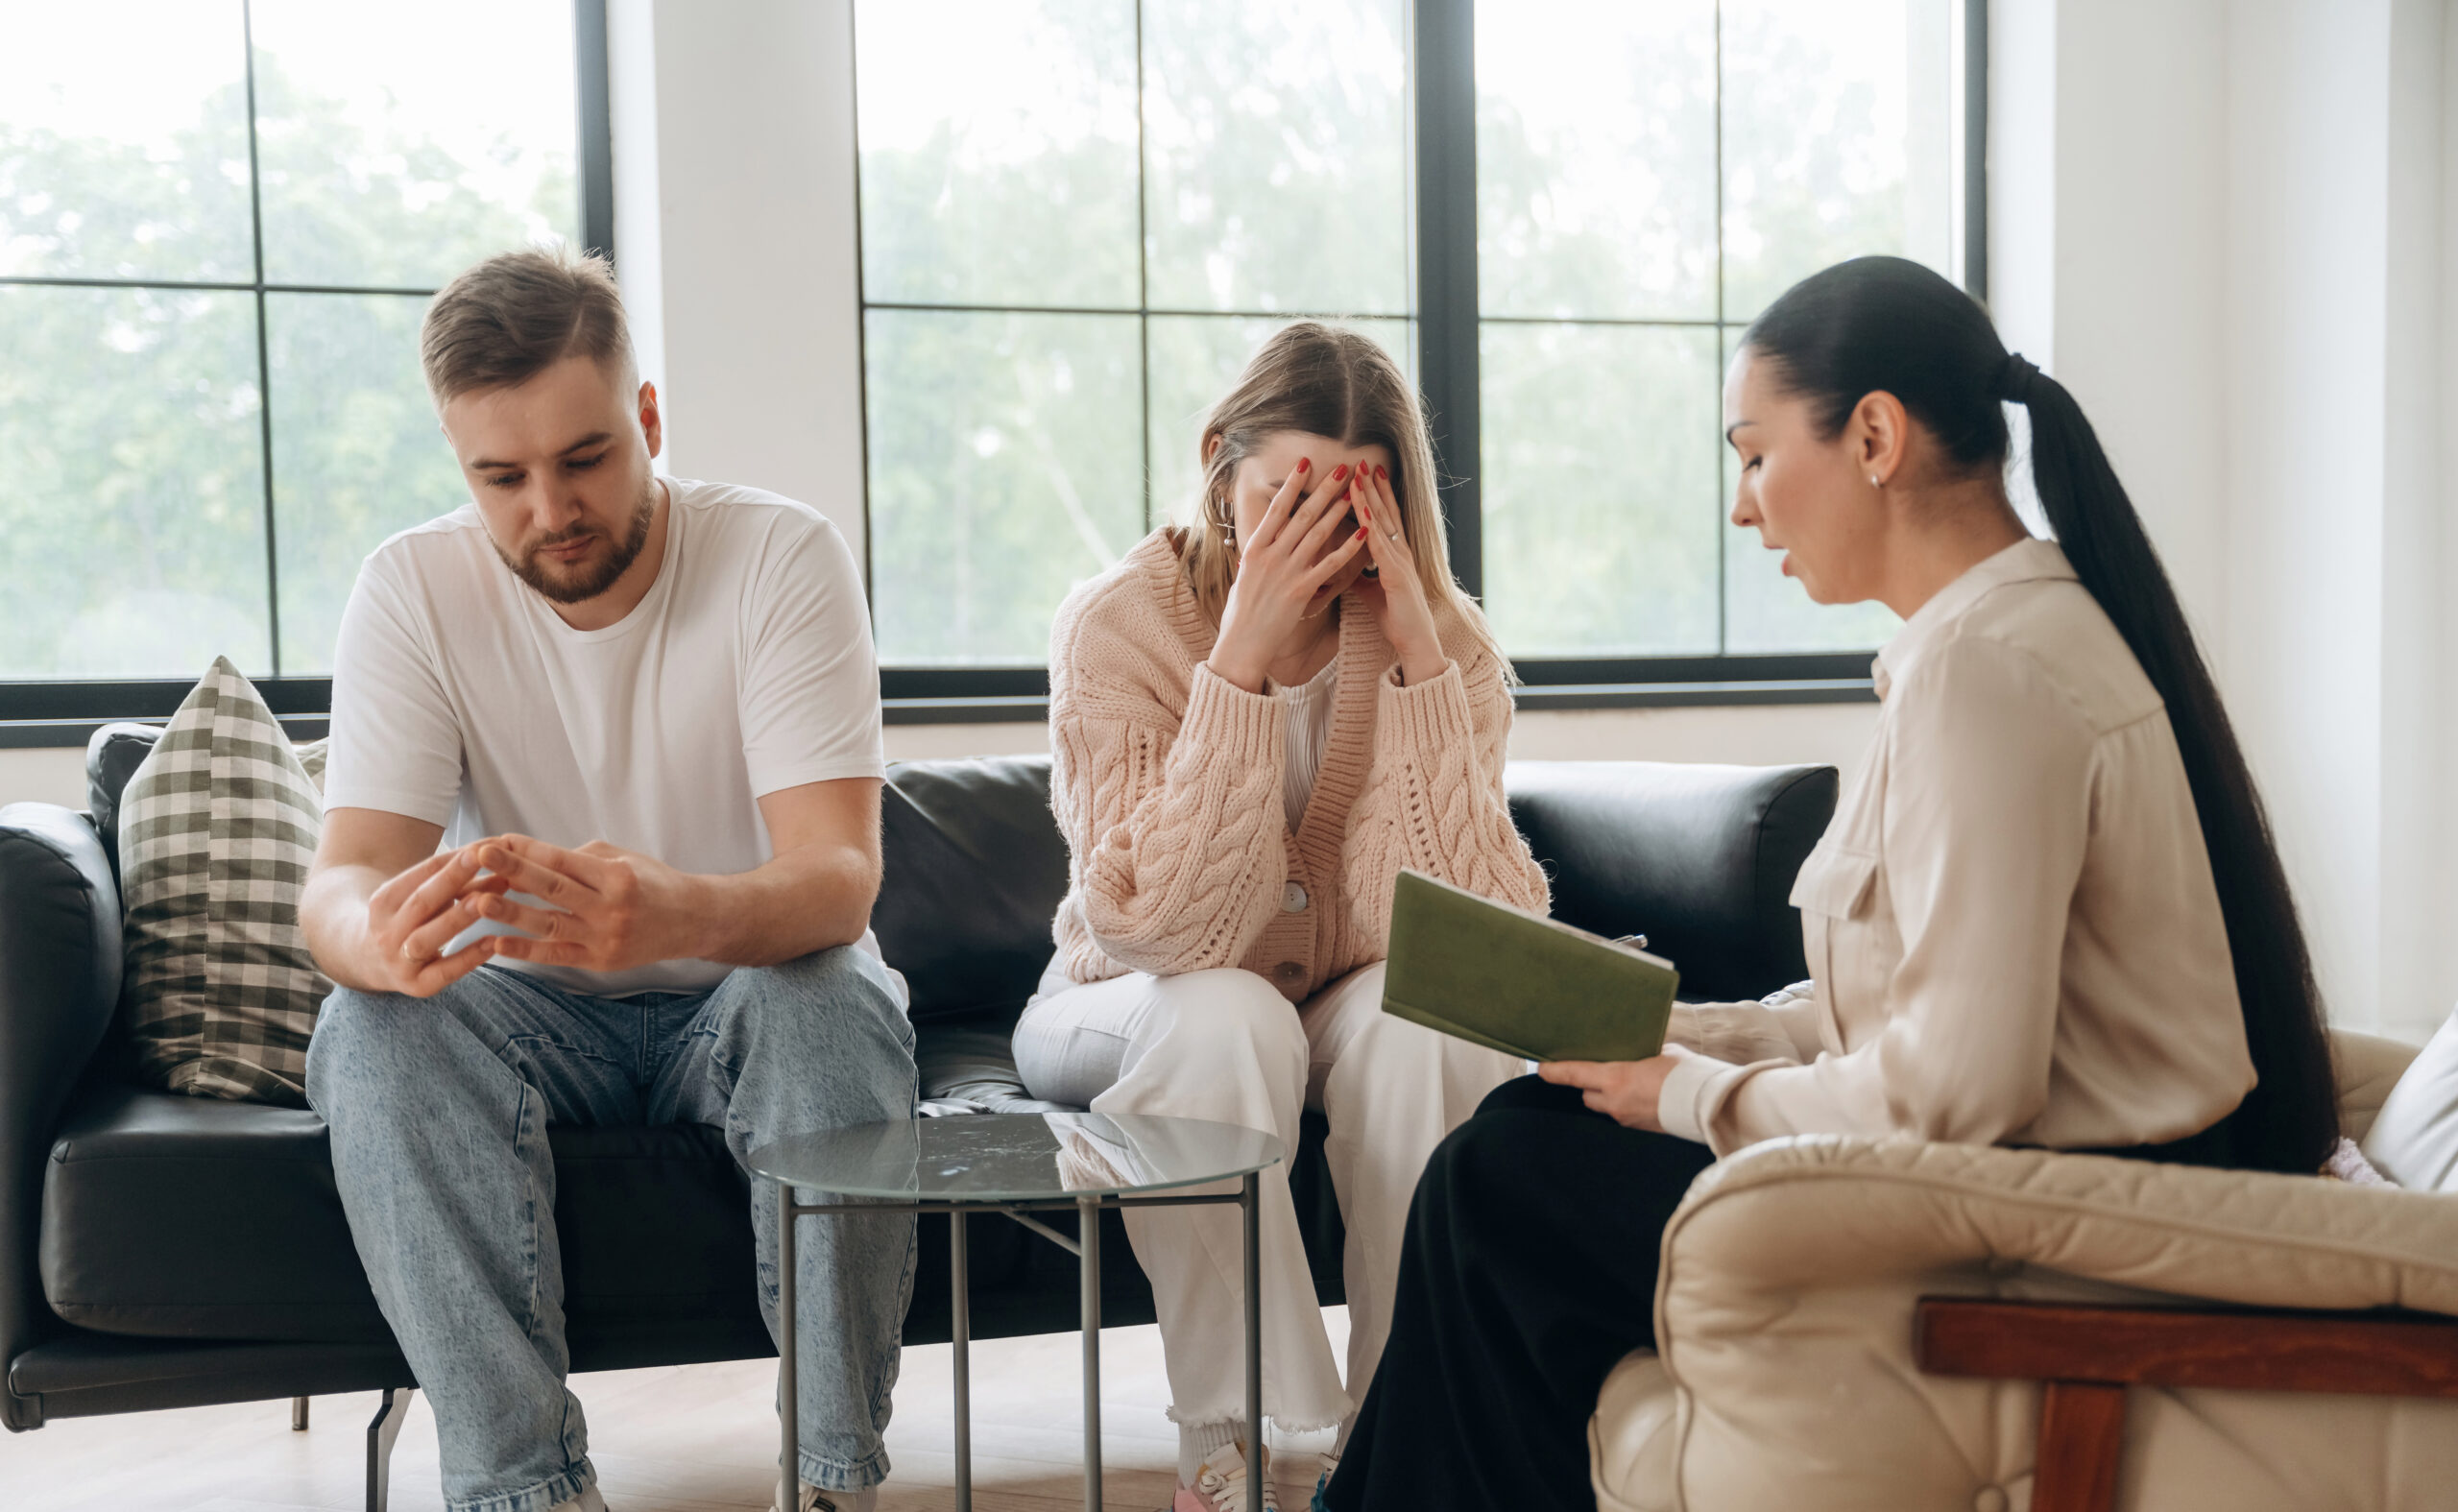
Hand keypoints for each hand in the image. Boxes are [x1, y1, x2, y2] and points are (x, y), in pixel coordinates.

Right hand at [362, 845, 510, 996]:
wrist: (367, 962)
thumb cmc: (407, 921)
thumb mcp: (419, 897)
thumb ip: (457, 883)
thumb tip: (502, 860)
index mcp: (385, 901)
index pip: (421, 874)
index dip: (453, 859)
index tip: (485, 845)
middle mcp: (387, 930)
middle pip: (421, 901)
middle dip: (452, 879)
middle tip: (486, 859)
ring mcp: (399, 961)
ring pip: (427, 937)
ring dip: (457, 918)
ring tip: (486, 900)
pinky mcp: (417, 986)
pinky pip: (445, 971)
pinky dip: (469, 957)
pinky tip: (493, 943)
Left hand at [466, 834, 707, 973]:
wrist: (692, 922)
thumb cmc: (654, 883)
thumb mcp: (624, 859)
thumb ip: (581, 860)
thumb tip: (535, 857)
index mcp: (617, 876)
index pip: (563, 860)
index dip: (528, 850)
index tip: (497, 841)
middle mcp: (611, 907)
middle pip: (554, 888)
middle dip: (514, 871)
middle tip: (479, 858)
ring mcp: (605, 938)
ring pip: (550, 924)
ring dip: (512, 913)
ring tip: (479, 902)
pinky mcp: (600, 961)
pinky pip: (557, 955)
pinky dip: (527, 950)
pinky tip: (497, 943)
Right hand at [1206, 456, 1369, 692]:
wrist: (1242, 643)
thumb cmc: (1240, 614)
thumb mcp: (1244, 577)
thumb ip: (1257, 558)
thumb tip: (1259, 545)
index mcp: (1255, 548)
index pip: (1277, 508)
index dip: (1292, 484)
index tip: (1306, 464)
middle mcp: (1270, 555)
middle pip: (1302, 515)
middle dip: (1324, 489)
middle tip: (1342, 469)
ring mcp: (1286, 571)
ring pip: (1317, 534)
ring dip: (1338, 511)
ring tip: (1354, 493)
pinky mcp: (1301, 590)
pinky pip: (1329, 564)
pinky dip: (1347, 548)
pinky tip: (1362, 533)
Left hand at [1348, 463, 1447, 684]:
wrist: (1416, 643)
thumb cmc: (1398, 620)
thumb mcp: (1372, 593)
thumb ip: (1361, 578)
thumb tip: (1345, 569)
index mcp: (1396, 556)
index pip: (1385, 518)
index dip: (1377, 495)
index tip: (1366, 474)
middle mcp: (1401, 553)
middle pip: (1386, 512)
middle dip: (1373, 486)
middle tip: (1361, 461)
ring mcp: (1401, 562)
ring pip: (1383, 523)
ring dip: (1371, 497)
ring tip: (1359, 474)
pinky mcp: (1397, 575)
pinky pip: (1380, 546)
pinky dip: (1370, 526)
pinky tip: (1361, 511)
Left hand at [1538, 1045, 1694, 1131]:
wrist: (1710, 1103)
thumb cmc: (1687, 1072)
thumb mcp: (1659, 1051)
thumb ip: (1639, 1052)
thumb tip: (1633, 1049)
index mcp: (1616, 1079)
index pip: (1574, 1074)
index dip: (1555, 1071)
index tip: (1541, 1068)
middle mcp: (1615, 1102)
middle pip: (1587, 1095)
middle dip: (1589, 1084)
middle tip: (1597, 1070)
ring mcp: (1627, 1118)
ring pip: (1605, 1107)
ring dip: (1608, 1096)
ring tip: (1625, 1081)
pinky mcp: (1641, 1128)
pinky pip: (1623, 1115)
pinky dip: (1625, 1105)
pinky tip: (1642, 1094)